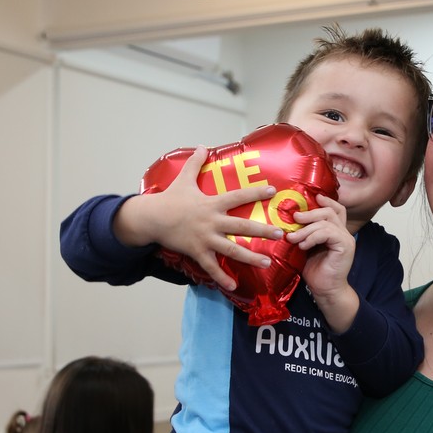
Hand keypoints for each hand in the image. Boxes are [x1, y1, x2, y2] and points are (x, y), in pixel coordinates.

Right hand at [112, 146, 284, 289]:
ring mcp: (205, 238)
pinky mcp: (197, 252)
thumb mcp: (183, 179)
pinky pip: (212, 267)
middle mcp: (212, 221)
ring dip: (250, 257)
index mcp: (212, 203)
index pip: (238, 196)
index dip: (256, 193)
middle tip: (280, 233)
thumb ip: (195, 163)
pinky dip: (222, 278)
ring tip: (267, 262)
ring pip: (232, 249)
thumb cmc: (169, 199)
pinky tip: (235, 286)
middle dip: (263, 230)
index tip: (272, 190)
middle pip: (242, 226)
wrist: (152, 218)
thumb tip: (202, 146)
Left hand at [287, 196, 358, 332]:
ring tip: (293, 238)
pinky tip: (303, 246)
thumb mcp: (306, 248)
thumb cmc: (315, 271)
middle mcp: (344, 232)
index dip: (325, 201)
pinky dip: (313, 237)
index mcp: (336, 231)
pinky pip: (328, 233)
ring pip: (326, 221)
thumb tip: (288, 222)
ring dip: (306, 228)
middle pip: (330, 211)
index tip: (312, 198)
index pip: (335, 209)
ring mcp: (346, 239)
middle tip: (294, 218)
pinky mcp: (345, 246)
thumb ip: (304, 234)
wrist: (325, 290)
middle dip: (310, 212)